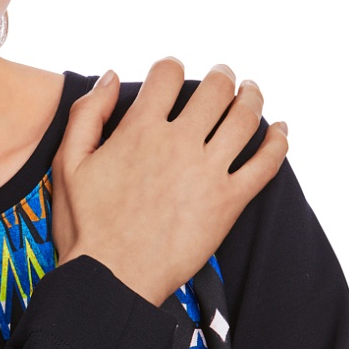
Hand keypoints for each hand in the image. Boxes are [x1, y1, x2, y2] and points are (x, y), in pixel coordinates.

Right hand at [50, 58, 288, 306]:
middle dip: (222, 77)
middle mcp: (179, 143)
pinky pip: (266, 164)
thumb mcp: (68, 165)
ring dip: (252, 98)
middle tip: (224, 78)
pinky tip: (280, 132)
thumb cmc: (86, 229)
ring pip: (245, 118)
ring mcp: (208, 172)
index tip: (174, 73)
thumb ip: (86, 114)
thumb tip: (111, 76)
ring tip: (251, 93)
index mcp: (140, 130)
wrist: (110, 280)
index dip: (172, 67)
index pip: (168, 74)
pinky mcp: (228, 203)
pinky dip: (278, 142)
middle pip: (215, 89)